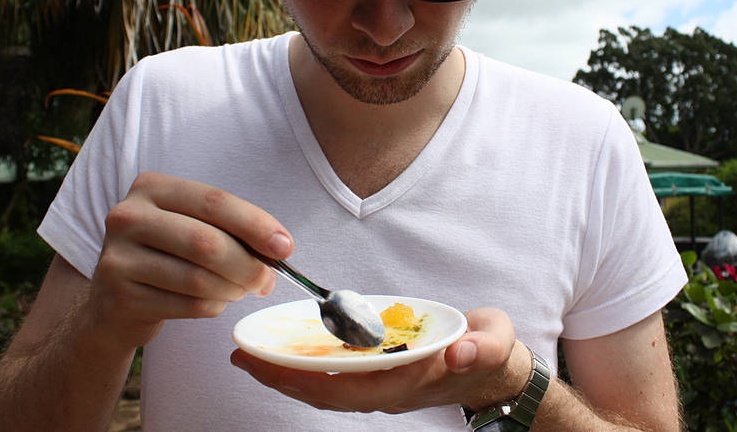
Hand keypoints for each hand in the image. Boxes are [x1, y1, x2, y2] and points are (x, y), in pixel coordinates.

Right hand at [82, 171, 293, 349]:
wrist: (114, 302)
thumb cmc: (167, 255)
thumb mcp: (190, 226)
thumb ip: (231, 229)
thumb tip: (278, 249)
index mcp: (151, 187)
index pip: (214, 202)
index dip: (255, 224)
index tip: (285, 247)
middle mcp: (127, 216)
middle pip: (207, 242)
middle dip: (248, 265)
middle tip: (267, 280)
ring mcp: (117, 258)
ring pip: (198, 278)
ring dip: (232, 289)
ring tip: (239, 290)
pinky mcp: (119, 298)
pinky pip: (187, 305)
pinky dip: (213, 306)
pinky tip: (214, 302)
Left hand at [230, 308, 530, 413]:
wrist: (496, 372)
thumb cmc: (491, 349)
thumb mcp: (495, 341)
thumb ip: (480, 347)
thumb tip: (457, 352)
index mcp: (410, 381)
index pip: (349, 389)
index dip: (307, 381)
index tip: (271, 366)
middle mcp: (389, 391)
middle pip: (326, 395)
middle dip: (281, 379)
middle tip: (240, 358)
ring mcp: (382, 387)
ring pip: (325, 391)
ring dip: (286, 376)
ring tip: (249, 357)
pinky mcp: (379, 378)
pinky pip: (334, 380)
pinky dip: (304, 370)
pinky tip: (283, 355)